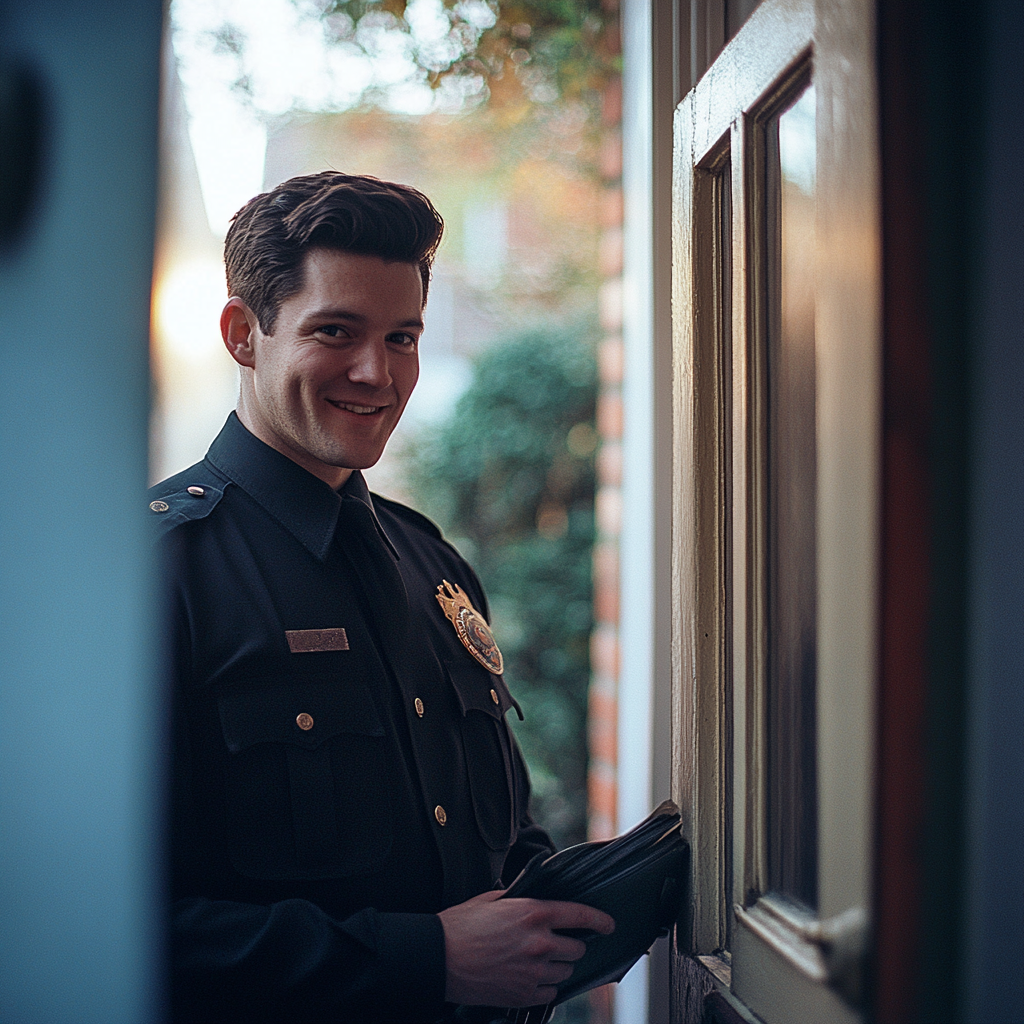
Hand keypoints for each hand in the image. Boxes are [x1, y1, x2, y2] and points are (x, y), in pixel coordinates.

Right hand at [438, 889, 614, 1006]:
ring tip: (536, 961)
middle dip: (570, 945)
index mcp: (533, 913)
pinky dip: (544, 986)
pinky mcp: (523, 994)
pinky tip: (528, 977)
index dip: (600, 920)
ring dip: (558, 966)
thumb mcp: (491, 900)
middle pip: (576, 948)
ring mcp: (533, 972)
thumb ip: (519, 900)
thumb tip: (533, 901)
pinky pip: (550, 992)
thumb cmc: (460, 926)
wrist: (438, 958)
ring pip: (566, 972)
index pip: (580, 916)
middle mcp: (539, 942)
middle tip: (555, 943)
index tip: (608, 925)